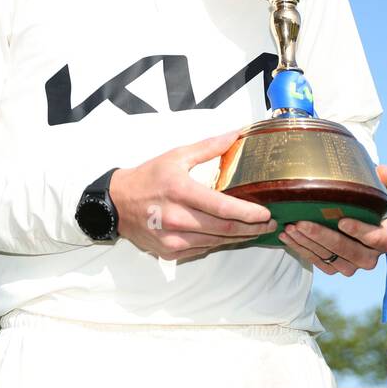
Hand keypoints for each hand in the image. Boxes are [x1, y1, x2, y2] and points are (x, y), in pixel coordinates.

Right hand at [110, 129, 276, 261]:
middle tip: (270, 224)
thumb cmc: (148, 178)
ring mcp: (172, 239)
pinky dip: (218, 243)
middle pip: (224, 229)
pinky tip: (230, 236)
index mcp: (180, 191)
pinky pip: (202, 250)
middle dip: (252, 228)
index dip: (249, 213)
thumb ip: (208, 147)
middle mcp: (176, 218)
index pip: (222, 208)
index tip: (267, 212)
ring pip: (216, 243)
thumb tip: (235, 135)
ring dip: (239, 237)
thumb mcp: (176, 156)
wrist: (116, 204)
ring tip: (256, 230)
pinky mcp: (170, 252)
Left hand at [279, 165, 386, 276]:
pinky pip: (316, 261)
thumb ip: (379, 181)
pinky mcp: (334, 269)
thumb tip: (385, 171)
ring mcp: (351, 266)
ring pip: (329, 257)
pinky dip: (300, 248)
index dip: (360, 231)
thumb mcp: (374, 192)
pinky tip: (286, 235)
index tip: (342, 220)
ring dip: (307, 242)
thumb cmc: (365, 205)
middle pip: (348, 251)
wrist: (355, 222)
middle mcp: (369, 257)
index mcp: (384, 239)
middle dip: (323, 236)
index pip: (376, 238)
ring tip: (290, 226)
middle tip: (302, 222)